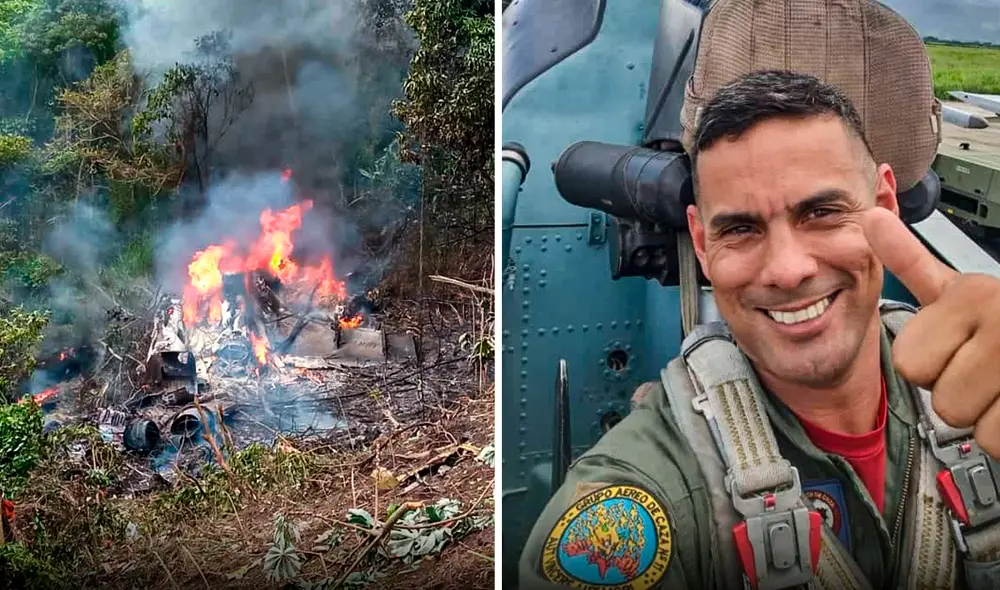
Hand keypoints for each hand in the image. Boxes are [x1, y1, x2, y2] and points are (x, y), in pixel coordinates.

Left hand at [862, 207, 999, 456]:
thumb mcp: (962, 289)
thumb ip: (913, 262)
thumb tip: (870, 219)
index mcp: (972, 294)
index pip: (908, 362)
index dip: (929, 367)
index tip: (959, 347)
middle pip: (940, 400)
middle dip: (960, 397)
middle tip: (989, 372)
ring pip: (971, 425)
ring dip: (989, 418)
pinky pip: (996, 441)